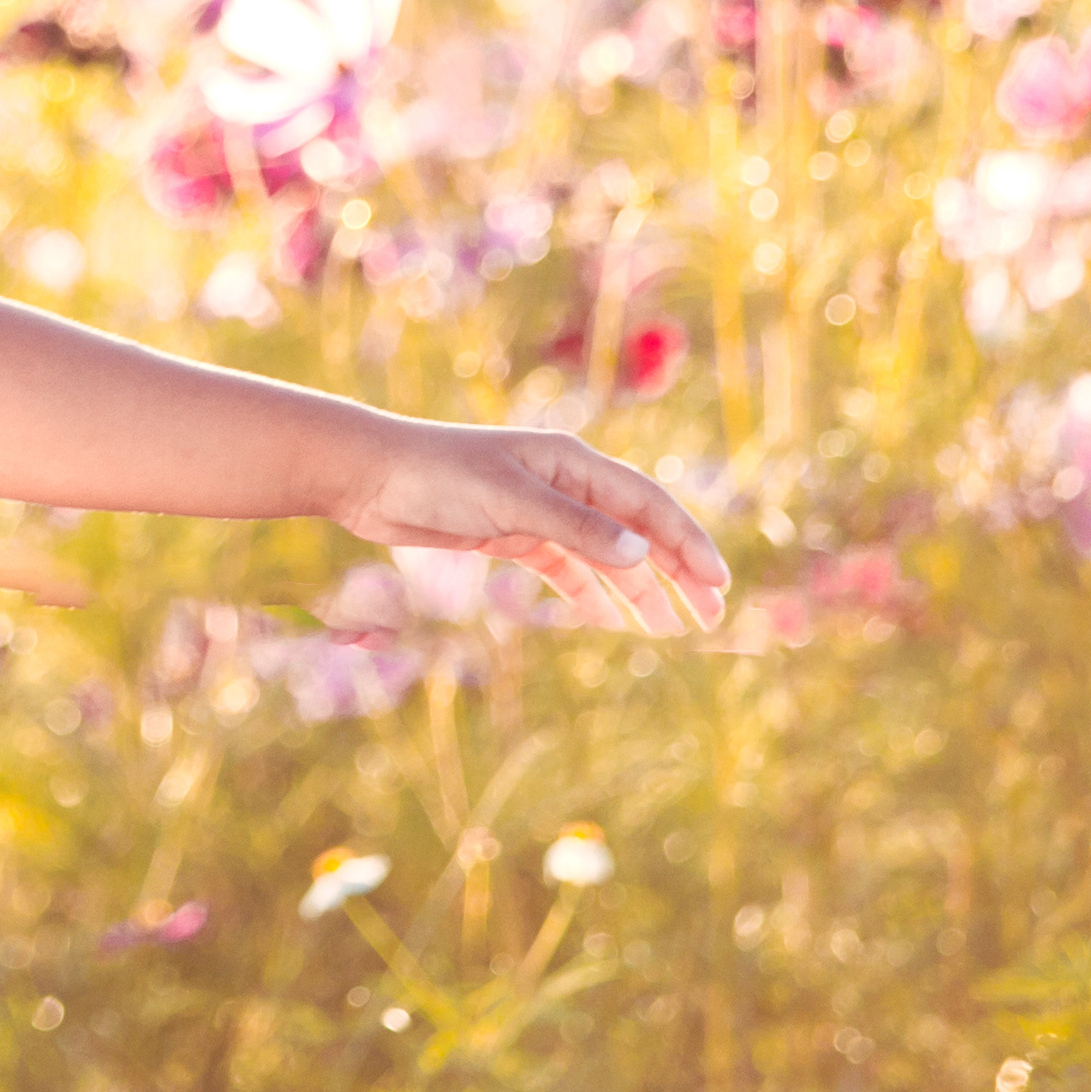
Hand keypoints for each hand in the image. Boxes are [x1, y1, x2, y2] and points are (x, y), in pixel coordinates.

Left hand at [325, 416, 732, 638]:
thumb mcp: (513, 501)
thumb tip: (642, 553)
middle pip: (636, 529)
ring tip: (666, 629)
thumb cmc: (440, 476)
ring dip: (637, 588)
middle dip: (675, 571)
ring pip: (605, 552)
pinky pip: (567, 565)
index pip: (648, 505)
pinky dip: (590, 590)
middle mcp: (565, 482)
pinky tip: (608, 618)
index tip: (718, 585)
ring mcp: (540, 508)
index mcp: (574, 462)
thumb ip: (577, 527)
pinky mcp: (514, 533)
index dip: (688, 544)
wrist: (373, 478)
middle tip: (709, 617)